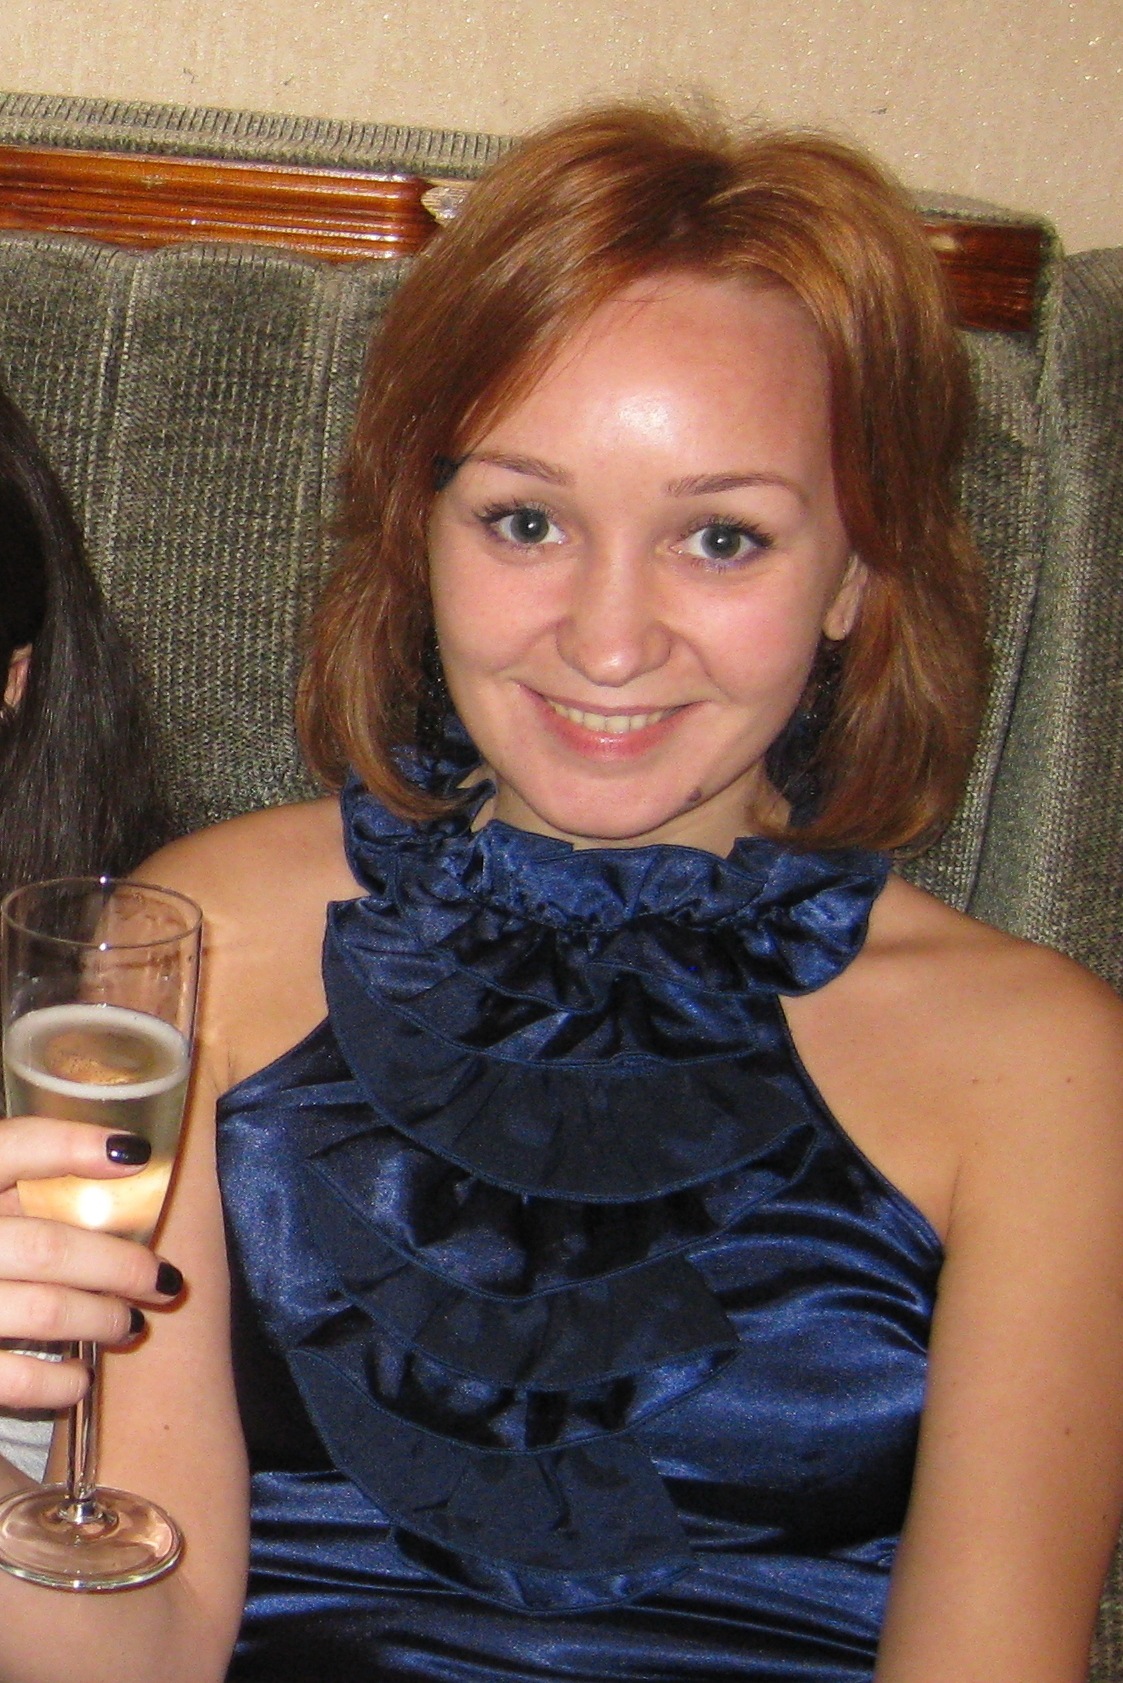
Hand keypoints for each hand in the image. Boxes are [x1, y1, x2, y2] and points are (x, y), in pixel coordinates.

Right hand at [0, 1118, 183, 1411]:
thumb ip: (21, 1178)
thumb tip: (124, 1159)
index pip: (11, 1146)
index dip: (72, 1145)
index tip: (137, 1154)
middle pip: (49, 1247)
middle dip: (120, 1266)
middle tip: (166, 1279)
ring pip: (44, 1311)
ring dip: (102, 1320)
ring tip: (132, 1325)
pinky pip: (10, 1378)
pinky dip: (56, 1382)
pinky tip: (80, 1379)